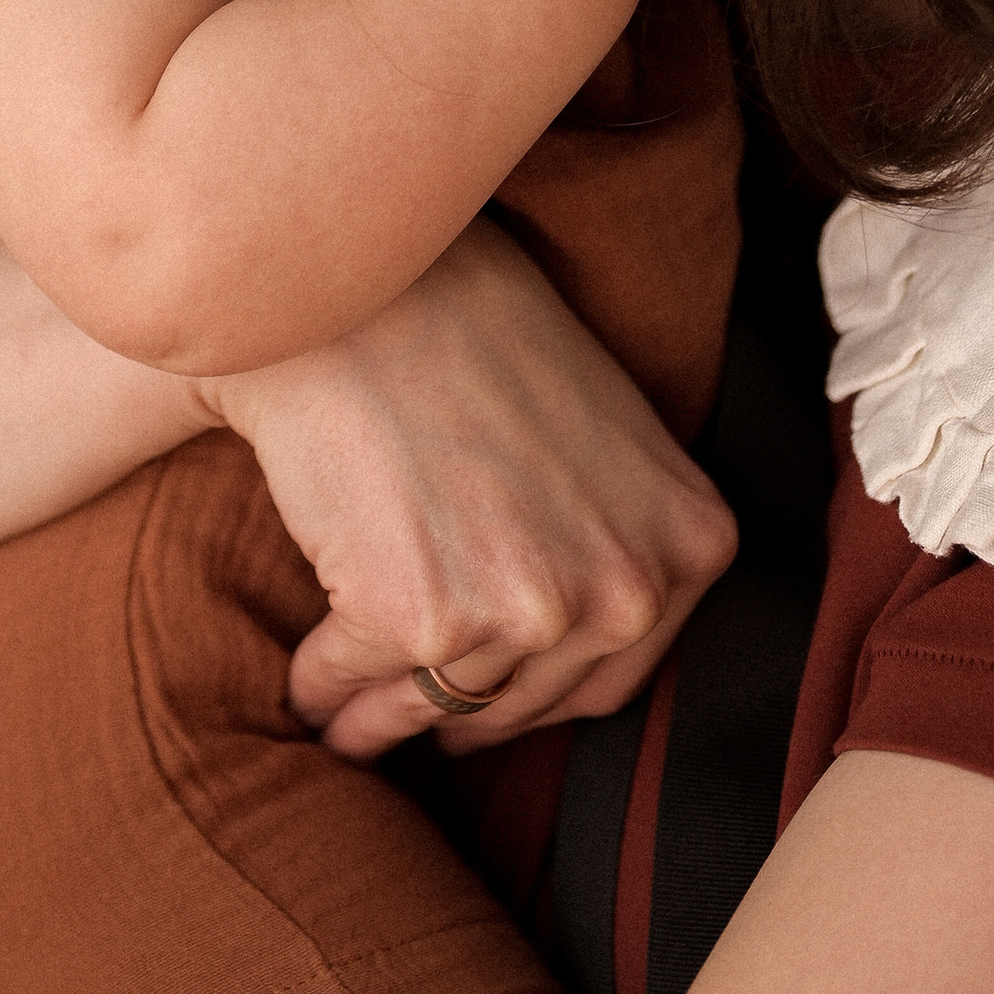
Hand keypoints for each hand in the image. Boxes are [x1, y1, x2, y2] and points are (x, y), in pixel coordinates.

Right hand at [196, 222, 736, 761]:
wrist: (367, 276)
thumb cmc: (470, 327)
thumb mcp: (603, 429)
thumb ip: (610, 533)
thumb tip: (561, 642)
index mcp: (687, 545)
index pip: (608, 674)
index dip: (533, 690)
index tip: (486, 697)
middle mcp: (623, 591)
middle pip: (521, 701)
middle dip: (457, 713)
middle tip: (410, 711)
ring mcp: (525, 609)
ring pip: (435, 701)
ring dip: (381, 717)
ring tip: (348, 717)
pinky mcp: (417, 617)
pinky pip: (351, 685)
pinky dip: (320, 691)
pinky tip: (306, 683)